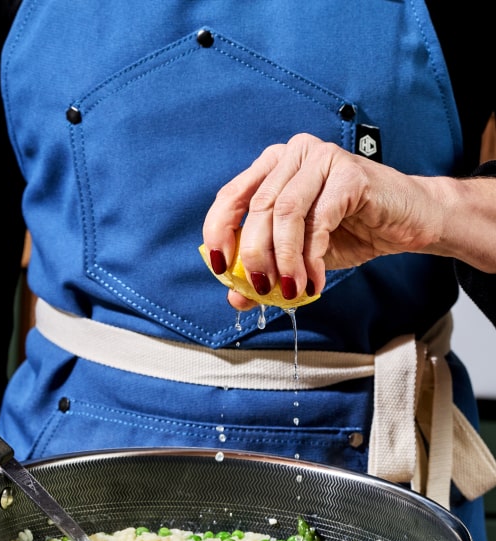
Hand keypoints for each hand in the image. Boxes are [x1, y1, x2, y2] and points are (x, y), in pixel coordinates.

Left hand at [202, 133, 442, 308]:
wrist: (408, 223)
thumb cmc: (352, 232)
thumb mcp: (299, 256)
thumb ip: (267, 272)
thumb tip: (235, 297)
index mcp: (272, 167)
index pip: (231, 196)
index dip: (219, 231)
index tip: (221, 267)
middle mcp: (293, 154)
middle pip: (257, 207)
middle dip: (255, 255)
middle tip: (263, 288)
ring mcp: (322, 158)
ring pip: (285, 212)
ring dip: (283, 259)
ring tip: (291, 290)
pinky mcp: (349, 174)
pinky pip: (319, 220)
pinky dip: (312, 257)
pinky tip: (315, 281)